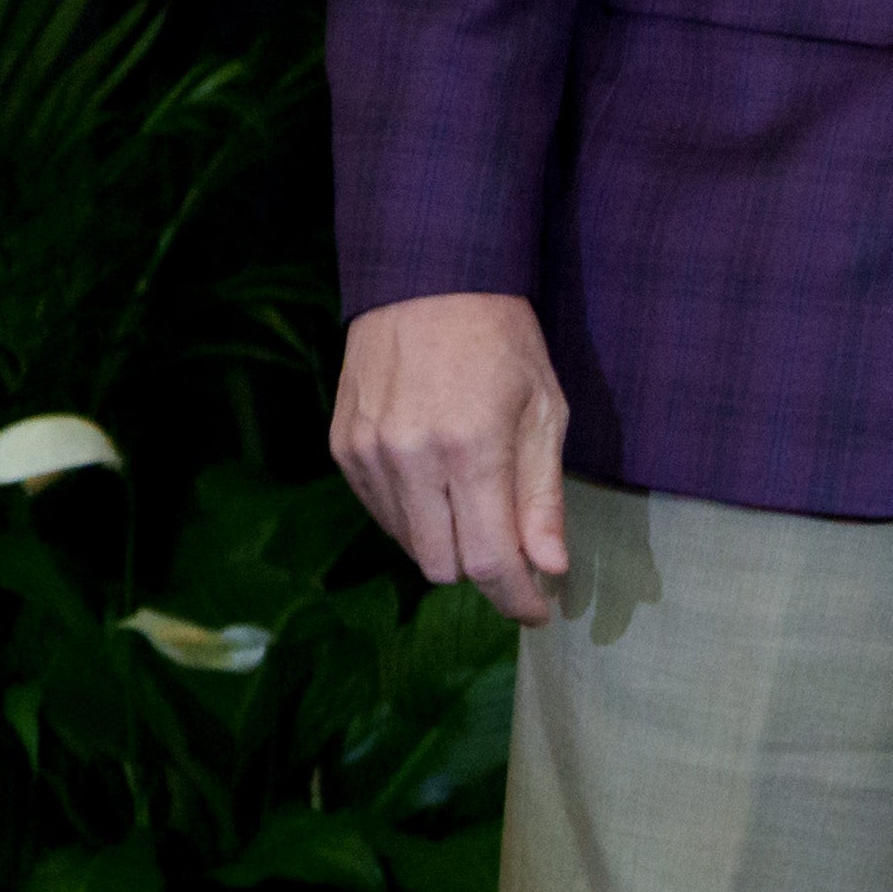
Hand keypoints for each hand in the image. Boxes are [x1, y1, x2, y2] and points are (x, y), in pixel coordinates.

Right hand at [331, 293, 574, 624]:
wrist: (428, 280)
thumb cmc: (502, 340)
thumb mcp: (546, 408)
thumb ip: (542, 494)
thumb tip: (549, 566)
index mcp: (470, 449)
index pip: (488, 559)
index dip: (516, 596)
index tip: (538, 610)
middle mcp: (410, 460)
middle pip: (442, 565)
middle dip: (484, 570)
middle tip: (516, 550)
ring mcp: (368, 456)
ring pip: (409, 545)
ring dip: (448, 543)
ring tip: (478, 501)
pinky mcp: (343, 449)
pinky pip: (380, 514)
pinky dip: (414, 517)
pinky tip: (439, 482)